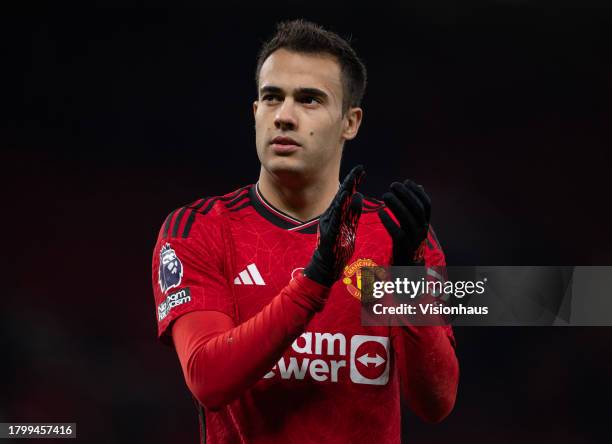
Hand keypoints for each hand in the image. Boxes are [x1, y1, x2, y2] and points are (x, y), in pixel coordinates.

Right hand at [304, 165, 364, 286]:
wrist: (326, 266)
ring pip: (338, 204)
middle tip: (360, 168)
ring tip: (353, 178)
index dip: (354, 181)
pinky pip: (335, 217)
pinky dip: (340, 206)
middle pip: (342, 195)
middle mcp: (331, 215)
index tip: (362, 170)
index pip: (347, 194)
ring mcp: (329, 223)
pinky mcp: (329, 232)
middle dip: (351, 181)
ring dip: (346, 190)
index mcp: (337, 213)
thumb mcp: (349, 226)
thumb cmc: (337, 247)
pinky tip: (345, 196)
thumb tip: (359, 195)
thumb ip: (354, 212)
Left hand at [378, 180, 430, 264]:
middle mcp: (422, 230)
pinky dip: (389, 222)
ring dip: (397, 205)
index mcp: (425, 223)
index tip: (406, 181)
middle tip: (393, 184)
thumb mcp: (413, 223)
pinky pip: (398, 233)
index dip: (417, 192)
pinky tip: (380, 213)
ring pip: (408, 220)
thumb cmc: (408, 241)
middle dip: (406, 194)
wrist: (408, 268)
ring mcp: (414, 240)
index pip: (426, 204)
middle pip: (417, 209)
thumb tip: (419, 186)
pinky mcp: (404, 248)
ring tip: (385, 195)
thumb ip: (414, 206)